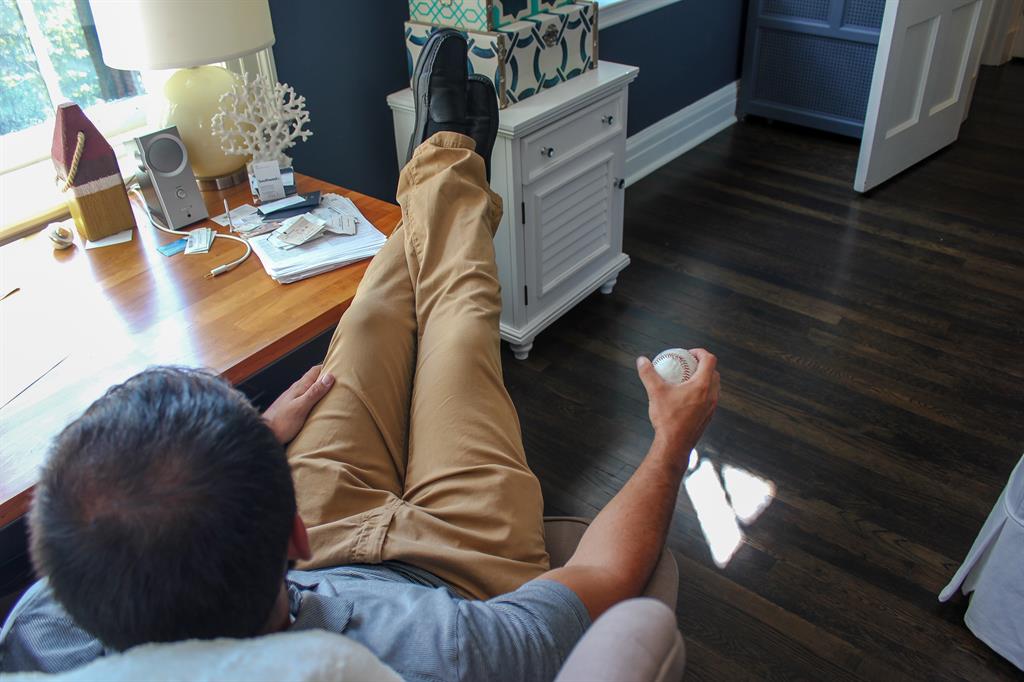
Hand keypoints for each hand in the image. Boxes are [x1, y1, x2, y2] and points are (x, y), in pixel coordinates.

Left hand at [263, 365, 334, 444]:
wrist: (266, 434)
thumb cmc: (281, 422)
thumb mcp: (301, 407)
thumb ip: (314, 392)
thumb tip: (329, 377)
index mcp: (299, 387)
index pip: (315, 370)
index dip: (327, 367)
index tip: (339, 368)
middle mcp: (296, 390)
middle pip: (313, 379)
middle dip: (326, 378)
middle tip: (340, 381)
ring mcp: (293, 399)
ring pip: (310, 389)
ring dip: (321, 389)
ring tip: (333, 393)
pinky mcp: (292, 408)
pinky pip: (307, 399)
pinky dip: (315, 399)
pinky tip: (319, 406)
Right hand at [636, 349, 719, 463]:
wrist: (674, 445)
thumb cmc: (667, 419)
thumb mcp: (656, 392)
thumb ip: (648, 374)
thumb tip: (641, 360)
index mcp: (702, 385)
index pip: (709, 360)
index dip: (700, 352)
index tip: (688, 354)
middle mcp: (711, 395)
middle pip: (714, 372)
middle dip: (703, 365)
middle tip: (688, 365)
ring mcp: (711, 407)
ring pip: (714, 386)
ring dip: (704, 379)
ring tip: (687, 380)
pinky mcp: (708, 417)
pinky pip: (709, 398)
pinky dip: (702, 392)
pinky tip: (686, 397)